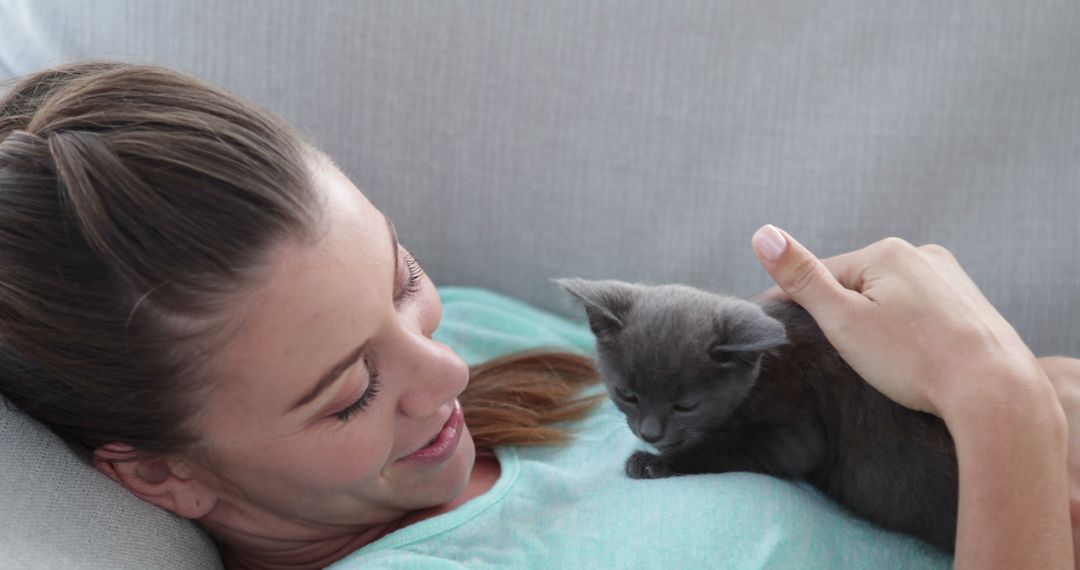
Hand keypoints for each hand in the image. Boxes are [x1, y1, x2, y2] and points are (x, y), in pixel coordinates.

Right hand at [749, 225, 1045, 415]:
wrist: (994, 392)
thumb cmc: (914, 360)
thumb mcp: (843, 320)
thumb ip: (801, 277)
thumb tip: (763, 233)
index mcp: (886, 252)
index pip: (821, 275)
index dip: (798, 306)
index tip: (781, 333)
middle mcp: (922, 254)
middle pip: (857, 285)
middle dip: (842, 315)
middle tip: (837, 358)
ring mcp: (951, 278)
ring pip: (889, 298)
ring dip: (875, 322)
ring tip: (878, 362)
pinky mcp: (970, 304)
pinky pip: (919, 311)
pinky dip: (906, 330)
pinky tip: (910, 359)